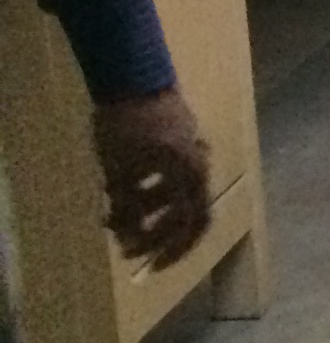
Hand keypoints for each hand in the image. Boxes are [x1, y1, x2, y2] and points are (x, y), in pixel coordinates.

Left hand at [88, 88, 210, 269]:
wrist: (134, 75)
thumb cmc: (126, 126)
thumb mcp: (118, 172)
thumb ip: (127, 209)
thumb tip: (128, 239)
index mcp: (190, 176)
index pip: (192, 225)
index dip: (173, 250)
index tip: (150, 267)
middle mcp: (201, 166)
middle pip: (186, 212)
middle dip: (156, 234)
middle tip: (128, 246)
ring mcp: (195, 150)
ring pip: (176, 193)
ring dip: (149, 210)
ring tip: (115, 214)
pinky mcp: (185, 139)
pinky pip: (173, 175)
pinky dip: (153, 190)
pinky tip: (127, 187)